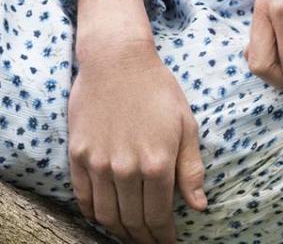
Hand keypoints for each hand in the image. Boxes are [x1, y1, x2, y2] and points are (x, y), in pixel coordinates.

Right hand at [68, 38, 205, 243]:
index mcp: (157, 162)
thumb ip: (191, 168)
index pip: (158, 216)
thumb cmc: (157, 89)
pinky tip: (104, 218)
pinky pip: (84, 199)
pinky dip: (94, 215)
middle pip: (132, 221)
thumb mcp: (186, 123)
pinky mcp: (78, 156)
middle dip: (142, 239)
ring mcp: (99, 164)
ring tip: (129, 236)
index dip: (163, 235)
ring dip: (119, 232)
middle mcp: (126, 169)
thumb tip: (199, 206)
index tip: (168, 242)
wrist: (117, 60)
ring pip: (107, 215)